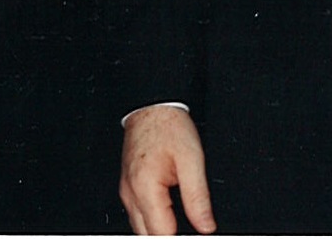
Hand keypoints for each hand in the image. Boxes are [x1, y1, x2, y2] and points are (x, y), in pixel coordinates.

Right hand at [120, 106, 215, 234]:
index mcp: (145, 190)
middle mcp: (130, 195)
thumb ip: (198, 196)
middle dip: (168, 235)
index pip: (162, 234)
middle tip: (191, 228)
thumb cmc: (170, 126)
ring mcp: (126, 191)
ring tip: (181, 222)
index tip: (198, 232)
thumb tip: (205, 225)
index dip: (181, 237)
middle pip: (147, 235)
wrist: (153, 106)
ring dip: (159, 229)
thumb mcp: (192, 160)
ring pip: (141, 227)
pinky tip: (168, 212)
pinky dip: (153, 217)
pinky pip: (138, 212)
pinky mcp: (128, 186)